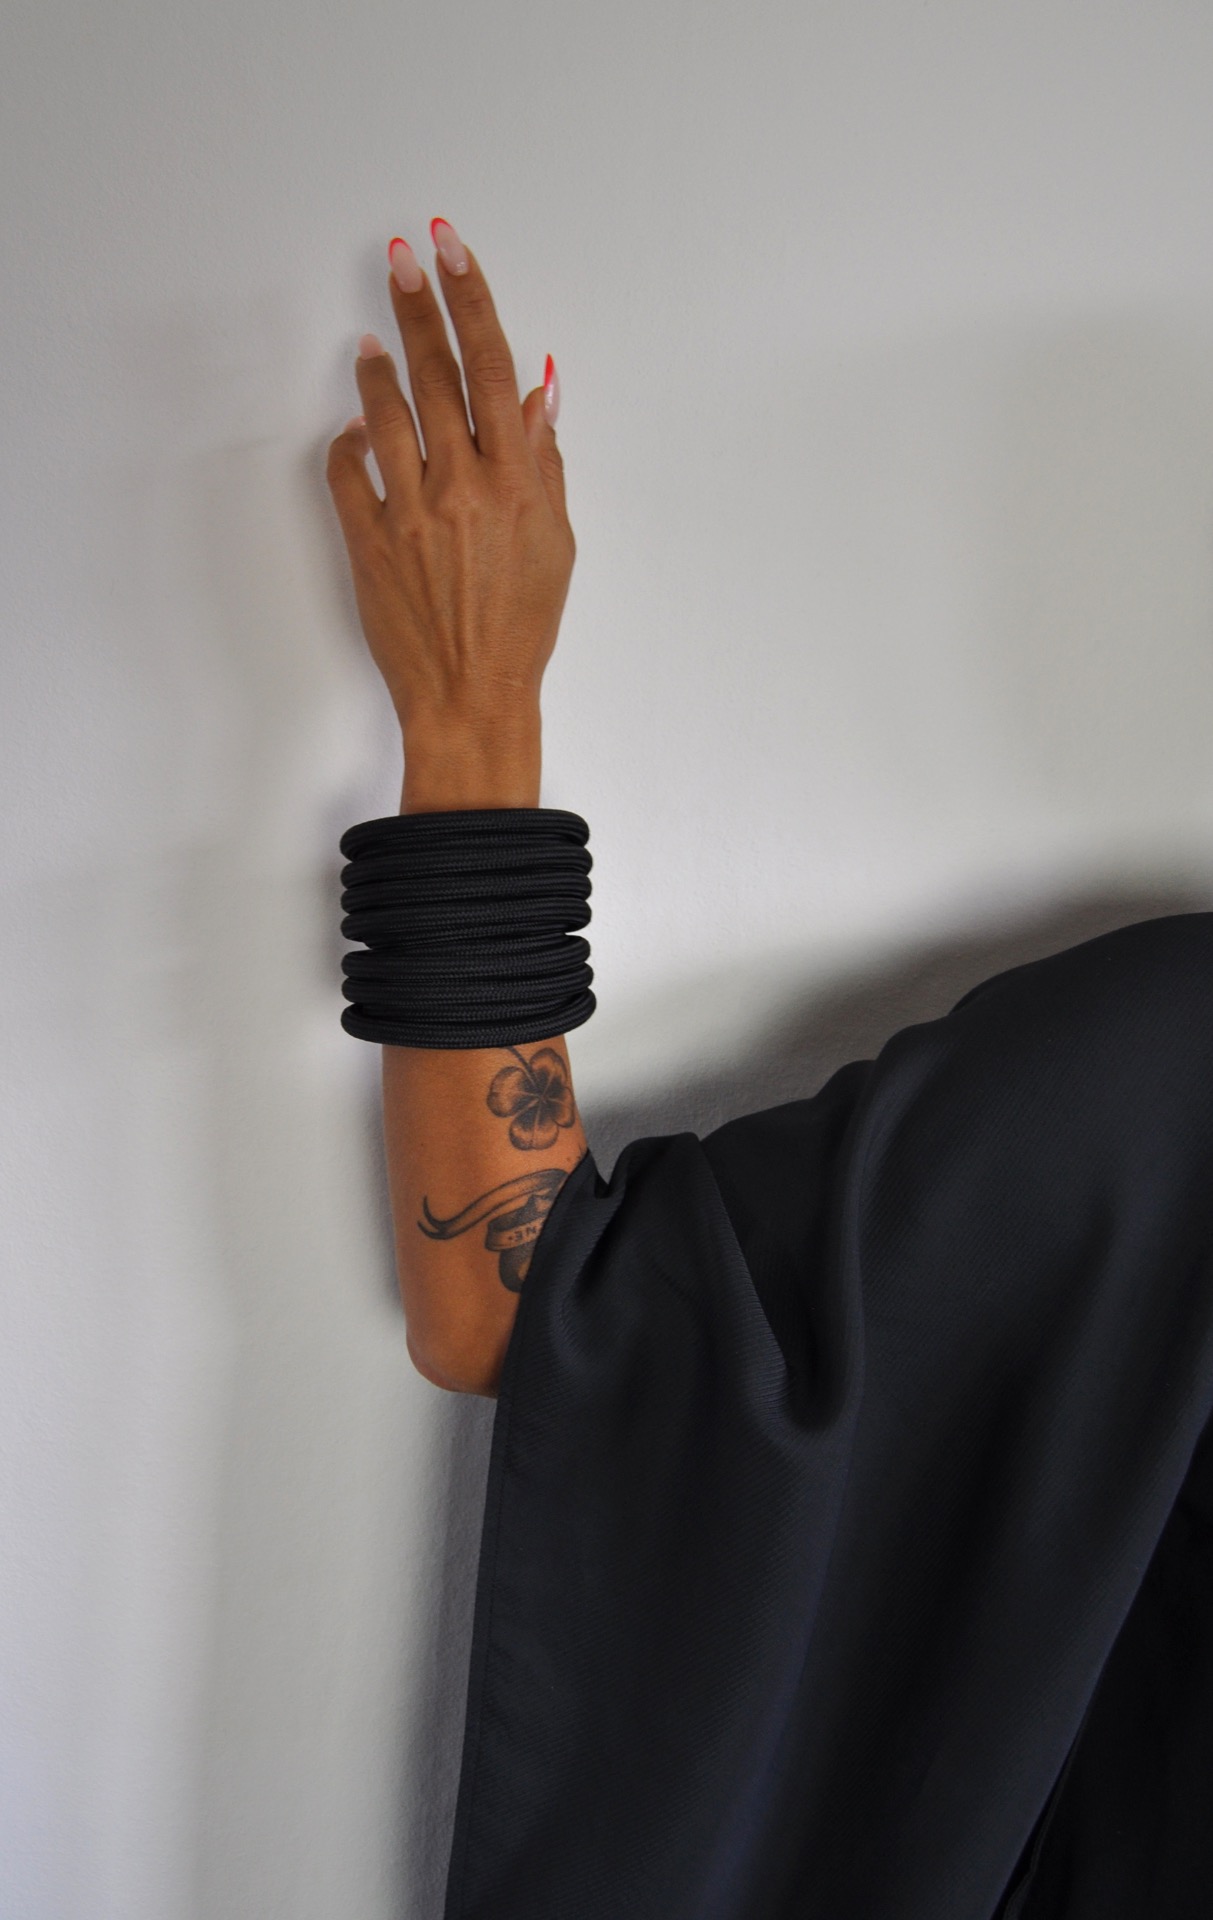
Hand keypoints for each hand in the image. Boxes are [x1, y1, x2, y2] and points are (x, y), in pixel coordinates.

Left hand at [326, 220, 574, 746]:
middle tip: (401, 259)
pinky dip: (348, 440)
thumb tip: (539, 393)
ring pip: (384, 412)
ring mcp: (410, 511)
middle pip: (435, 371)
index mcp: (516, 480)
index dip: (470, 297)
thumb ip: (544, 462)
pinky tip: (355, 428)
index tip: (449, 249)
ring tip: (373, 342)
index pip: (491, 365)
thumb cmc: (522, 626)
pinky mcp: (369, 540)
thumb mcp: (557, 541)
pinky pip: (346, 471)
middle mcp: (462, 485)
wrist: (471, 694)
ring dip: (378, 367)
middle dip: (417, 305)